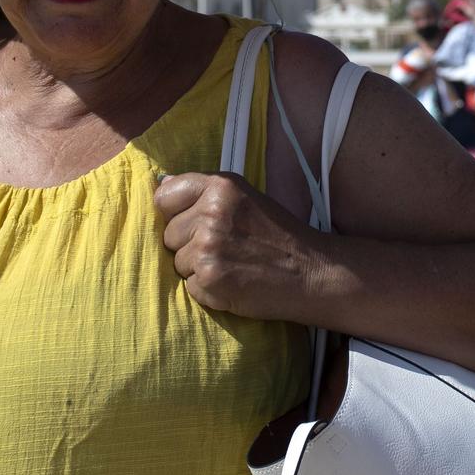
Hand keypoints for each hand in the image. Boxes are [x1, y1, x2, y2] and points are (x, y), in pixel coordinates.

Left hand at [155, 172, 322, 318]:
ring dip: (198, 268)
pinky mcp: (209, 279)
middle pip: (168, 234)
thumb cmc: (280, 236)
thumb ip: (205, 191)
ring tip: (233, 265)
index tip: (194, 223)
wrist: (312, 273)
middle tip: (226, 248)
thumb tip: (161, 184)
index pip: (164, 197)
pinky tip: (234, 282)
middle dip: (189, 244)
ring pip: (177, 262)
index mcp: (221, 186)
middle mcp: (212, 213)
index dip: (175, 213)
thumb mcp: (246, 197)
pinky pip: (189, 286)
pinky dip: (207, 289)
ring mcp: (208, 247)